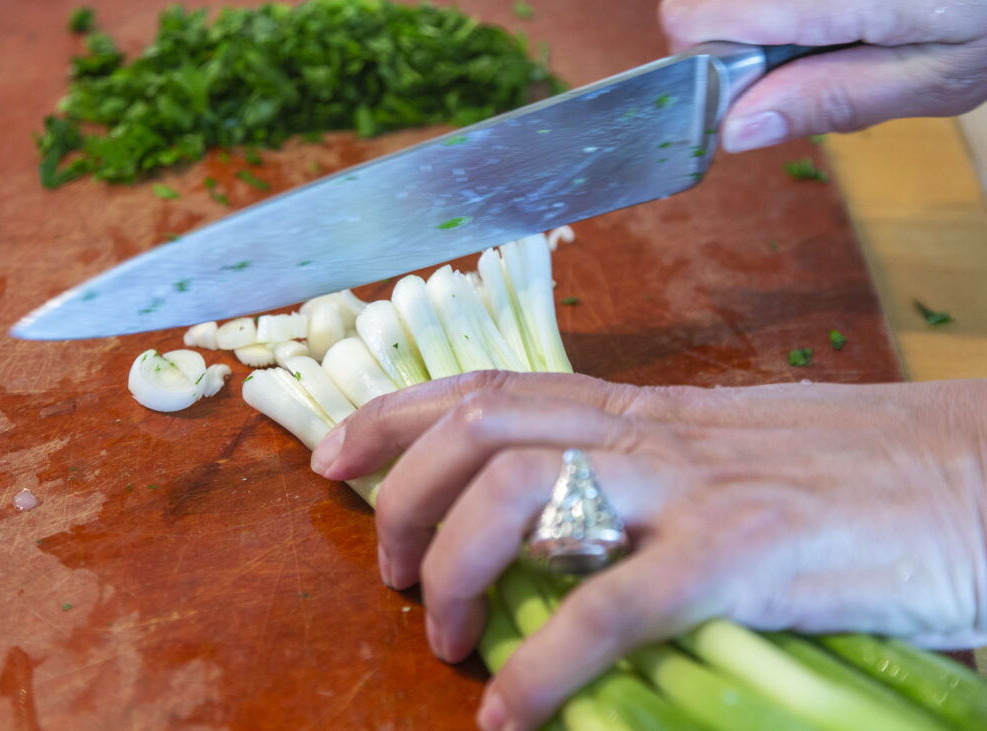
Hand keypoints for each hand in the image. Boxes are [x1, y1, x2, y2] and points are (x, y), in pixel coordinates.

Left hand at [311, 371, 986, 730]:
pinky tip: (510, 710)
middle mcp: (651, 432)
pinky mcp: (745, 550)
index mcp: (642, 411)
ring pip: (522, 491)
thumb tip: (554, 536)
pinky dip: (542, 662)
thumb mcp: (725, 462)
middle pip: (480, 428)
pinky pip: (609, 605)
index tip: (334, 456)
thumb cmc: (851, 477)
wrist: (975, 478)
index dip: (395, 415)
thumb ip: (639, 486)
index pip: (490, 387)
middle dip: (401, 496)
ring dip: (452, 568)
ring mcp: (694, 483)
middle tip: (381, 569)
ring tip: (438, 637)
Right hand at [660, 0, 986, 150]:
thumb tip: (735, 130)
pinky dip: (783, 9)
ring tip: (834, 29)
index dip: (708, 69)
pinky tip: (842, 15)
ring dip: (761, 20)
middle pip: (695, 4)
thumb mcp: (936, 75)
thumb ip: (832, 98)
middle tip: (804, 59)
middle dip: (731, 42)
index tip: (753, 94)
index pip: (695, 21)